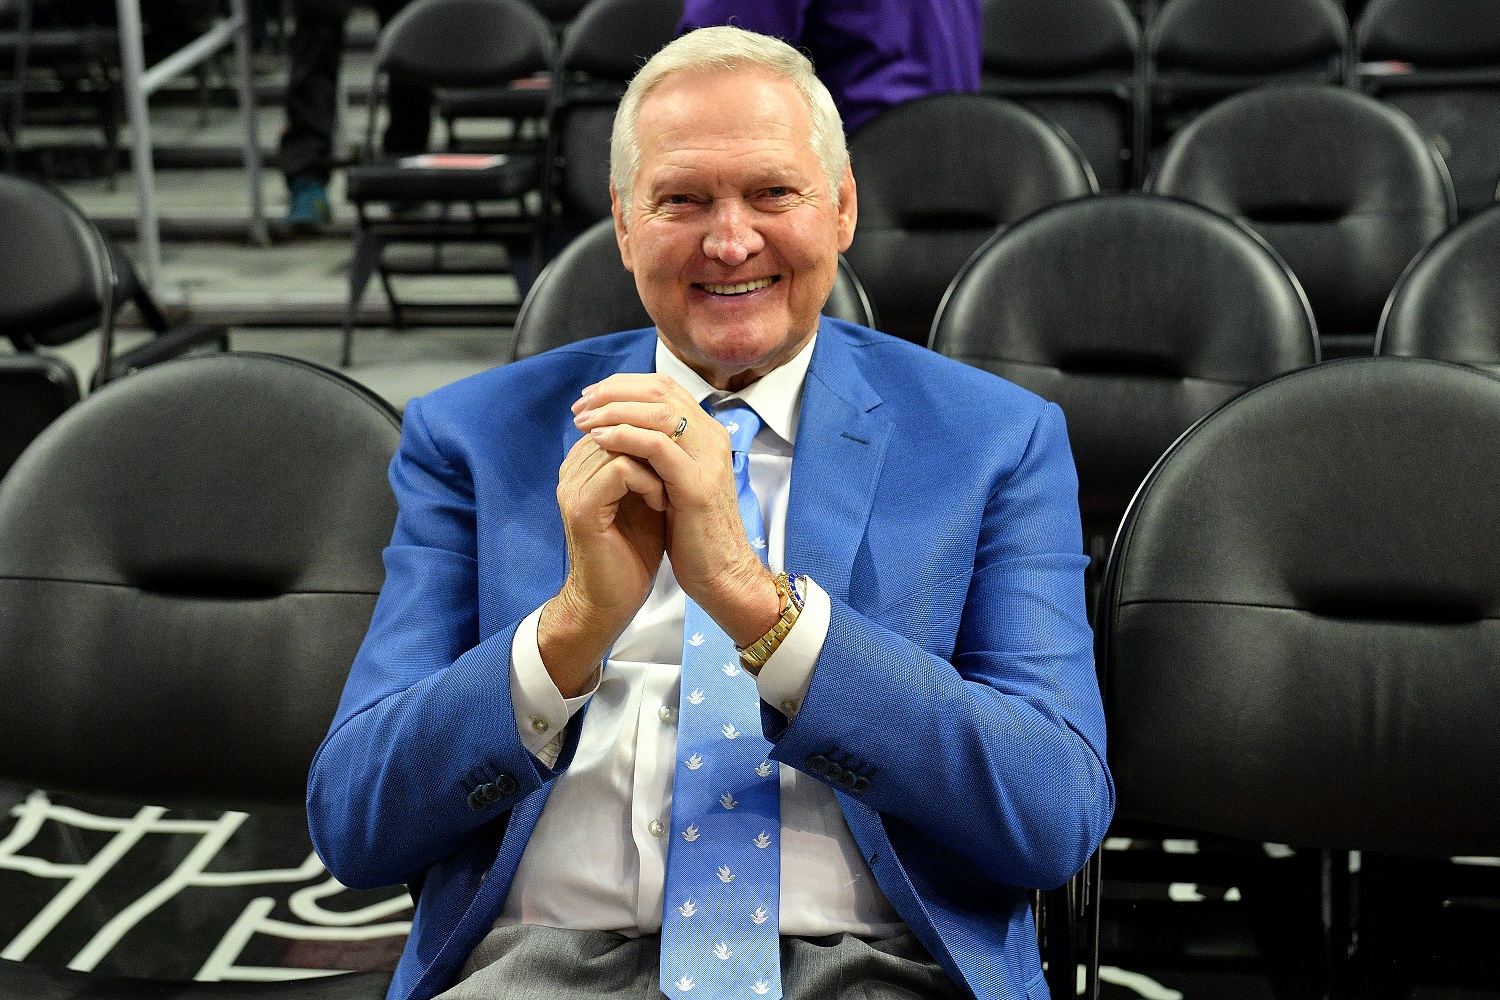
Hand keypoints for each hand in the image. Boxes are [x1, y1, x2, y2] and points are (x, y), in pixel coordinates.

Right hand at [539, 433, 665, 695]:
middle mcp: (574, 468)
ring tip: (671, 491)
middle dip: (657, 441)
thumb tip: (678, 427)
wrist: (612, 599)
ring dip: (657, 463)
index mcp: (586, 462)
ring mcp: (574, 486)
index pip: (619, 416)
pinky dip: (650, 482)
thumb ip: (650, 461)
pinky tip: (662, 503)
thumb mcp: (646, 495)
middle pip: (618, 422)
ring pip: (622, 441)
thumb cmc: (633, 551)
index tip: (678, 460)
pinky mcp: (582, 506)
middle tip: (679, 470)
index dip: (655, 429)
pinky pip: (621, 469)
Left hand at [572, 373, 780, 646]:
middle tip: (581, 405)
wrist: (722, 574)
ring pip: (658, 412)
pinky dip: (624, 436)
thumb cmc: (694, 533)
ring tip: (583, 421)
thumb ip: (661, 453)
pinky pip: (657, 446)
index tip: (591, 396)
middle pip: (660, 391)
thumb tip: (622, 431)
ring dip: (613, 411)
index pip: (665, 387)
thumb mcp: (677, 482)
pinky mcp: (696, 483)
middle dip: (613, 393)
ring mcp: (707, 459)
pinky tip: (599, 440)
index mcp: (707, 435)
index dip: (624, 385)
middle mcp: (711, 439)